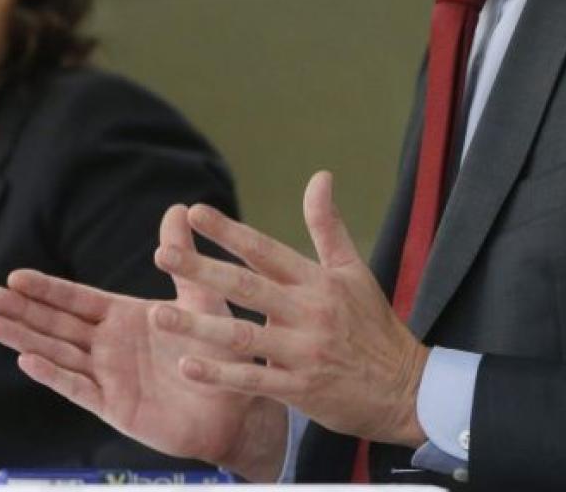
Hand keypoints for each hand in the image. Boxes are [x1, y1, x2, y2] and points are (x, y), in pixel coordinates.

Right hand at [0, 204, 288, 481]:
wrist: (237, 406)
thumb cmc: (219, 350)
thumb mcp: (200, 297)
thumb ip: (183, 257)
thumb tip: (178, 207)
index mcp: (123, 317)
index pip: (76, 300)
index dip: (46, 289)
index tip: (14, 275)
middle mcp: (108, 345)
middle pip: (57, 324)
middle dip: (23, 309)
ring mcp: (108, 376)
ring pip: (58, 354)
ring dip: (25, 339)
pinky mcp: (114, 406)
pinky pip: (79, 388)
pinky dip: (53, 375)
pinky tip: (27, 359)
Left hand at [153, 170, 429, 446]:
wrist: (406, 388)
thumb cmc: (373, 325)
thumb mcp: (353, 271)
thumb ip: (327, 225)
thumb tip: (320, 175)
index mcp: (317, 282)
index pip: (266, 250)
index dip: (230, 231)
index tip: (194, 213)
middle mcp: (308, 312)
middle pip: (247, 287)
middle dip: (202, 269)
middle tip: (162, 256)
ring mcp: (303, 352)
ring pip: (243, 336)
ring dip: (198, 325)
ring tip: (159, 315)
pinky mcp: (300, 389)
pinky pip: (253, 381)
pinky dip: (220, 374)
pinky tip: (187, 365)